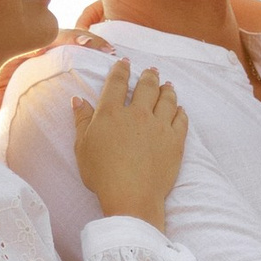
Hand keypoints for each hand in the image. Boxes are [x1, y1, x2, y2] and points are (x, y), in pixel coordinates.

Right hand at [73, 62, 185, 225]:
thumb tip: (78, 100)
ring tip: (167, 85)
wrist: (131, 196)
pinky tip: (180, 110)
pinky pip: (181, 120)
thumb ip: (81, 121)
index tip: (124, 63)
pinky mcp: (175, 141)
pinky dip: (180, 112)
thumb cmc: (102, 175)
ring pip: (167, 99)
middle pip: (146, 86)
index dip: (121, 70)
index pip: (116, 83)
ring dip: (167, 89)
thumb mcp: (83, 148)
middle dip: (148, 76)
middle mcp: (137, 113)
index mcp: (111, 113)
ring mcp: (159, 126)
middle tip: (151, 71)